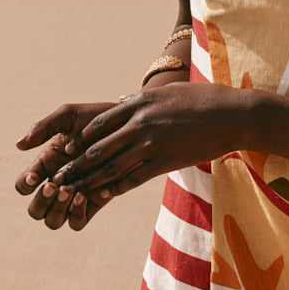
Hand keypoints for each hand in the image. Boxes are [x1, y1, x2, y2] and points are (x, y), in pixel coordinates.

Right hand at [15, 102, 115, 229]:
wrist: (129, 126)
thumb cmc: (97, 118)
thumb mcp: (68, 116)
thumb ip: (44, 127)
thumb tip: (18, 145)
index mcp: (46, 165)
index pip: (24, 185)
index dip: (24, 184)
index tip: (34, 176)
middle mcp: (57, 184)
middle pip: (35, 210)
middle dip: (40, 201)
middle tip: (53, 185)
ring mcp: (74, 196)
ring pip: (53, 220)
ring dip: (56, 210)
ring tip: (68, 190)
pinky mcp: (94, 203)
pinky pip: (77, 222)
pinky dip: (75, 214)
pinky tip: (83, 195)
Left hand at [49, 82, 254, 200]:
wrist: (230, 114)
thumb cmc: (201, 99)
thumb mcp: (167, 93)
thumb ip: (140, 98)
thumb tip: (121, 99)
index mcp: (138, 105)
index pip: (99, 124)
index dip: (80, 139)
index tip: (65, 150)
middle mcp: (139, 124)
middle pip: (99, 147)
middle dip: (76, 165)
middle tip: (58, 177)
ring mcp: (151, 144)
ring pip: (112, 166)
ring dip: (91, 181)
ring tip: (74, 192)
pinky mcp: (165, 161)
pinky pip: (135, 178)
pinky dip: (117, 188)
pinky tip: (106, 196)